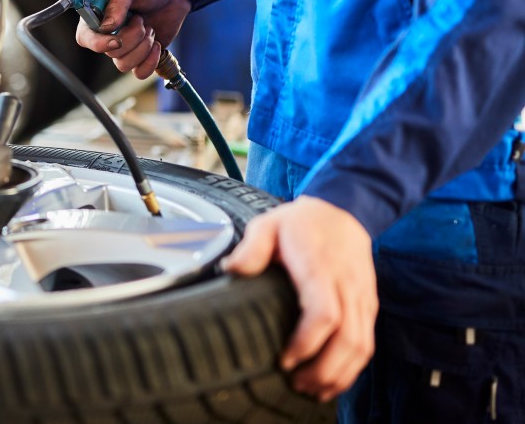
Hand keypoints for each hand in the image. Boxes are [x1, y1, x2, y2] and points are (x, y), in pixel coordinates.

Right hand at [74, 0, 190, 78]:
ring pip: (124, 65)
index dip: (98, 43)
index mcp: (98, 16)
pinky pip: (139, 72)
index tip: (117, 40)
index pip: (85, 38)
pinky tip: (157, 45)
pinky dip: (150, 62)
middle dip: (132, 37)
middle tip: (142, 20)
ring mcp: (124, 47)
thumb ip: (117, 3)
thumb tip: (106, 27)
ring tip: (151, 29)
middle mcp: (107, 34)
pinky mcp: (140, 56)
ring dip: (142, 48)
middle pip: (110, 52)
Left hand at [223, 196, 376, 400]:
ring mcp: (362, 298)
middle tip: (295, 383)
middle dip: (323, 369)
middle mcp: (347, 286)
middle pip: (348, 339)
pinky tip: (331, 381)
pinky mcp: (368, 306)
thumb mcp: (268, 224)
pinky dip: (352, 368)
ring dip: (339, 374)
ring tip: (311, 389)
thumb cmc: (301, 222)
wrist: (343, 210)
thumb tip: (231, 269)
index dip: (307, 343)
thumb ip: (251, 247)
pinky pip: (367, 343)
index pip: (324, 314)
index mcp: (321, 268)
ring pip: (362, 346)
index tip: (285, 360)